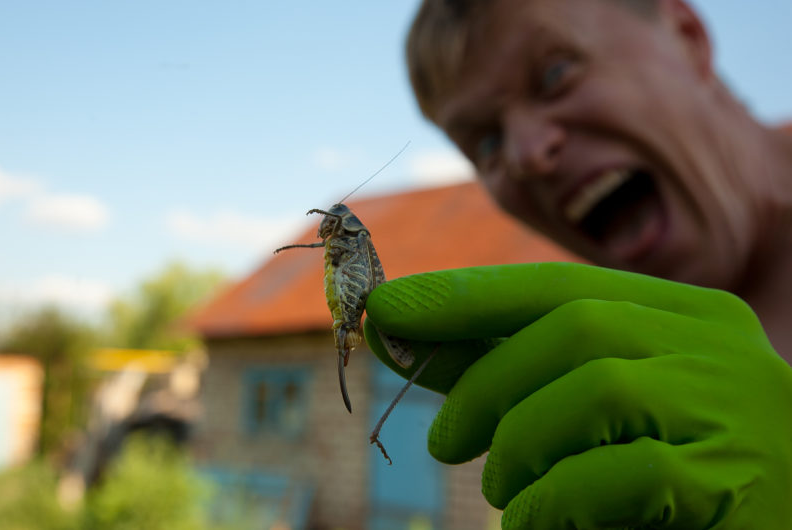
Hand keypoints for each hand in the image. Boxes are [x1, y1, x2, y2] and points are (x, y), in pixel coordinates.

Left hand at [363, 262, 791, 528]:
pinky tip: (536, 522)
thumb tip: (399, 330)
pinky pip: (623, 470)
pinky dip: (556, 498)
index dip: (467, 295)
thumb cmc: (665, 473)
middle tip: (443, 442)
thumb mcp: (586, 409)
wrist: (763, 523)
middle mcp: (716, 346)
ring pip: (597, 387)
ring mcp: (736, 407)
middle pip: (575, 325)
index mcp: (683, 317)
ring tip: (506, 490)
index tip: (389, 309)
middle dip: (485, 379)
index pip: (560, 286)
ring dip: (521, 442)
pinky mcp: (738, 480)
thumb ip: (506, 369)